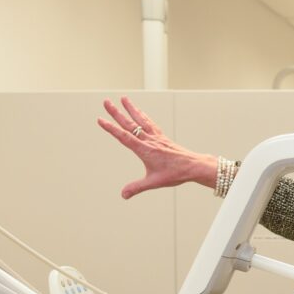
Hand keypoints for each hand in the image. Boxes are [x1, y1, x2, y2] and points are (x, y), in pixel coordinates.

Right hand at [97, 96, 216, 198]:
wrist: (193, 166)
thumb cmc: (175, 174)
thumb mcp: (154, 182)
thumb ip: (137, 187)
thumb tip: (123, 195)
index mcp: (145, 149)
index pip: (124, 137)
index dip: (111, 128)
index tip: (100, 120)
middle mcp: (150, 140)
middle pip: (130, 124)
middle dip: (117, 113)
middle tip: (106, 101)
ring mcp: (156, 137)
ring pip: (141, 120)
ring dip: (131, 109)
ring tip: (123, 98)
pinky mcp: (162, 137)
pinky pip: (150, 123)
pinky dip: (143, 116)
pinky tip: (139, 112)